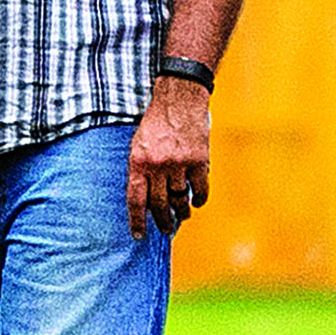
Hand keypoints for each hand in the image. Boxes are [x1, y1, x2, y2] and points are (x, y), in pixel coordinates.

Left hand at [128, 77, 211, 236]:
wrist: (180, 99)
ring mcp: (179, 164)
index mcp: (138, 162)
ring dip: (182, 212)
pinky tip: (197, 201)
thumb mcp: (138, 144)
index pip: (136, 200)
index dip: (137, 221)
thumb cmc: (157, 122)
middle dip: (162, 221)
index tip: (139, 235)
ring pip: (180, 199)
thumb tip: (145, 199)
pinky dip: (199, 199)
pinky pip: (200, 189)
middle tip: (165, 229)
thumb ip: (140, 170)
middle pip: (160, 204)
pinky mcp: (199, 161)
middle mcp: (158, 165)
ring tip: (182, 216)